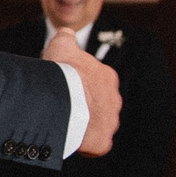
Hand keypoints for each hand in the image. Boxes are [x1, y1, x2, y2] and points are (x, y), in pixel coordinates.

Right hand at [42, 28, 119, 158]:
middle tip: (64, 109)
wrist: (63, 98)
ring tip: (67, 125)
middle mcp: (114, 99)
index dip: (78, 86)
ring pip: (100, 125)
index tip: (64, 89)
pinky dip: (87, 145)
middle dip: (85, 107)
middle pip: (99, 105)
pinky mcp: (103, 141)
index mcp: (107, 77)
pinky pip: (97, 145)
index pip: (94, 83)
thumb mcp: (61, 45)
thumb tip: (67, 31)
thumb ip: (66, 37)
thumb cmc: (62, 71)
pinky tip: (73, 140)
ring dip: (86, 126)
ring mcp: (111, 121)